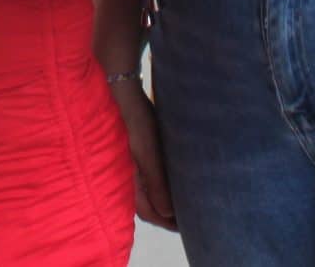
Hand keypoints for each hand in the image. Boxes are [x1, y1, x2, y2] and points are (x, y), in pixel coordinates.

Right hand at [109, 75, 175, 228]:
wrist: (122, 89)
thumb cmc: (135, 121)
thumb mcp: (147, 152)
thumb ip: (156, 183)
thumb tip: (168, 214)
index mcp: (130, 180)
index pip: (149, 212)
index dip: (169, 223)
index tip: (190, 226)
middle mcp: (129, 176)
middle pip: (149, 206)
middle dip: (169, 215)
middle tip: (193, 216)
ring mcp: (133, 164)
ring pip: (150, 192)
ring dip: (167, 200)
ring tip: (188, 200)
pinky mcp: (138, 152)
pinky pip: (151, 176)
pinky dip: (163, 184)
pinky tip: (175, 178)